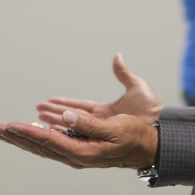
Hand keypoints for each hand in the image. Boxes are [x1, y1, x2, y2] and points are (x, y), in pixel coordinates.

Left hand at [0, 110, 157, 169]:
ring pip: (44, 146)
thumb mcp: (115, 128)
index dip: (26, 133)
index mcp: (83, 153)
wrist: (151, 149)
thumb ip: (89, 124)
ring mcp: (78, 154)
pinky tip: (32, 130)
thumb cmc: (136, 136)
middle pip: (40, 147)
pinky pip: (54, 143)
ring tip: (5, 132)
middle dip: (17, 137)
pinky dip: (39, 136)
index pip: (48, 141)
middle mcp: (77, 156)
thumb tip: (64, 117)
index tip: (8, 125)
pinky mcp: (82, 149)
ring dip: (24, 138)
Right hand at [36, 53, 161, 128]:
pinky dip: (61, 131)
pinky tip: (47, 130)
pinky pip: (75, 134)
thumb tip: (117, 56)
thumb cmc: (152, 111)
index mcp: (105, 113)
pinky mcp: (98, 139)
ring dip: (51, 122)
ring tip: (34, 119)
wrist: (160, 129)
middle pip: (68, 119)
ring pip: (68, 127)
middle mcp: (98, 124)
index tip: (45, 103)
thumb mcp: (137, 88)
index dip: (62, 105)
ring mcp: (98, 132)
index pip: (78, 108)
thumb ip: (124, 74)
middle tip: (35, 111)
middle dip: (50, 115)